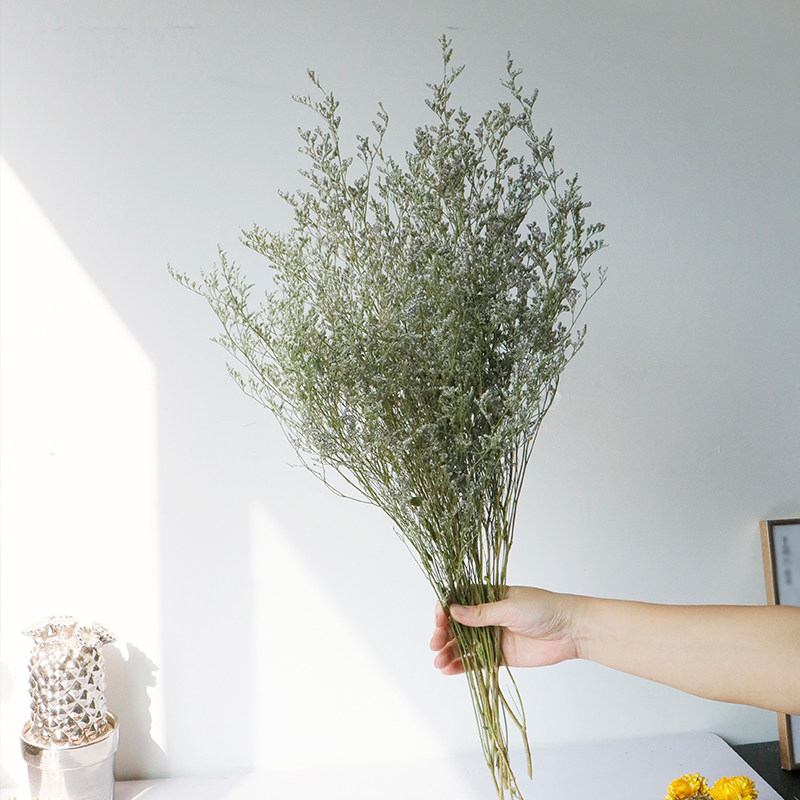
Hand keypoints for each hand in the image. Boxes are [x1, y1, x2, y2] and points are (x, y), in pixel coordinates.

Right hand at [430, 586, 580, 674]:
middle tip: (435, 644)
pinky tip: (448, 670)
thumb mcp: (510, 607)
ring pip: (464, 644)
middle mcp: (487, 615)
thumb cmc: (544, 608)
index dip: (445, 610)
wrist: (571, 630)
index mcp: (488, 596)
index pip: (458, 601)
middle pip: (457, 625)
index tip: (439, 620)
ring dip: (449, 652)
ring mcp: (493, 636)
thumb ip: (481, 613)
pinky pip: (477, 660)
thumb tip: (453, 611)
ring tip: (438, 662)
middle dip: (443, 634)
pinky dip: (462, 665)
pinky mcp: (500, 656)